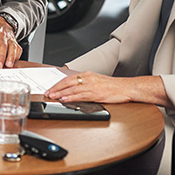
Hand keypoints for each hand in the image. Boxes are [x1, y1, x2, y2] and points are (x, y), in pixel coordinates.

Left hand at [0, 17, 20, 68]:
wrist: (0, 22)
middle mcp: (2, 35)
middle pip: (2, 46)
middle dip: (1, 57)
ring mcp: (10, 38)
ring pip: (12, 47)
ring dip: (11, 57)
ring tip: (8, 65)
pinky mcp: (15, 42)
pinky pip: (18, 49)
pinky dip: (16, 57)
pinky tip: (12, 63)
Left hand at [44, 71, 169, 106]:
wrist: (127, 87)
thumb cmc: (113, 86)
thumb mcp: (97, 82)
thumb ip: (85, 85)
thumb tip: (72, 92)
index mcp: (87, 74)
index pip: (68, 79)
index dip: (58, 84)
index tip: (50, 88)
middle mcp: (88, 78)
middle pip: (67, 83)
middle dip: (56, 88)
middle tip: (47, 93)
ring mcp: (92, 86)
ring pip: (72, 89)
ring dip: (60, 93)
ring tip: (52, 97)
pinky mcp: (96, 93)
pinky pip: (80, 96)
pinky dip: (71, 98)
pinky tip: (65, 100)